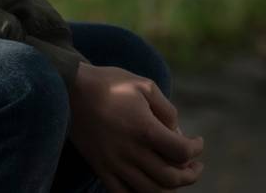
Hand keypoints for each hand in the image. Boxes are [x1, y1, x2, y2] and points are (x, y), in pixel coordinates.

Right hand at [68, 64, 204, 191]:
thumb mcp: (144, 85)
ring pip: (151, 192)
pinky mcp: (100, 167)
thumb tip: (178, 132)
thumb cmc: (108, 83)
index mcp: (144, 129)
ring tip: (176, 177)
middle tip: (193, 166)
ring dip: (170, 189)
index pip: (182, 152)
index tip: (197, 142)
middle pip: (171, 178)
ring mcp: (114, 162)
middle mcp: (130, 151)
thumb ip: (166, 109)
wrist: (69, 88)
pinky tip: (148, 185)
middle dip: (190, 175)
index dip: (197, 149)